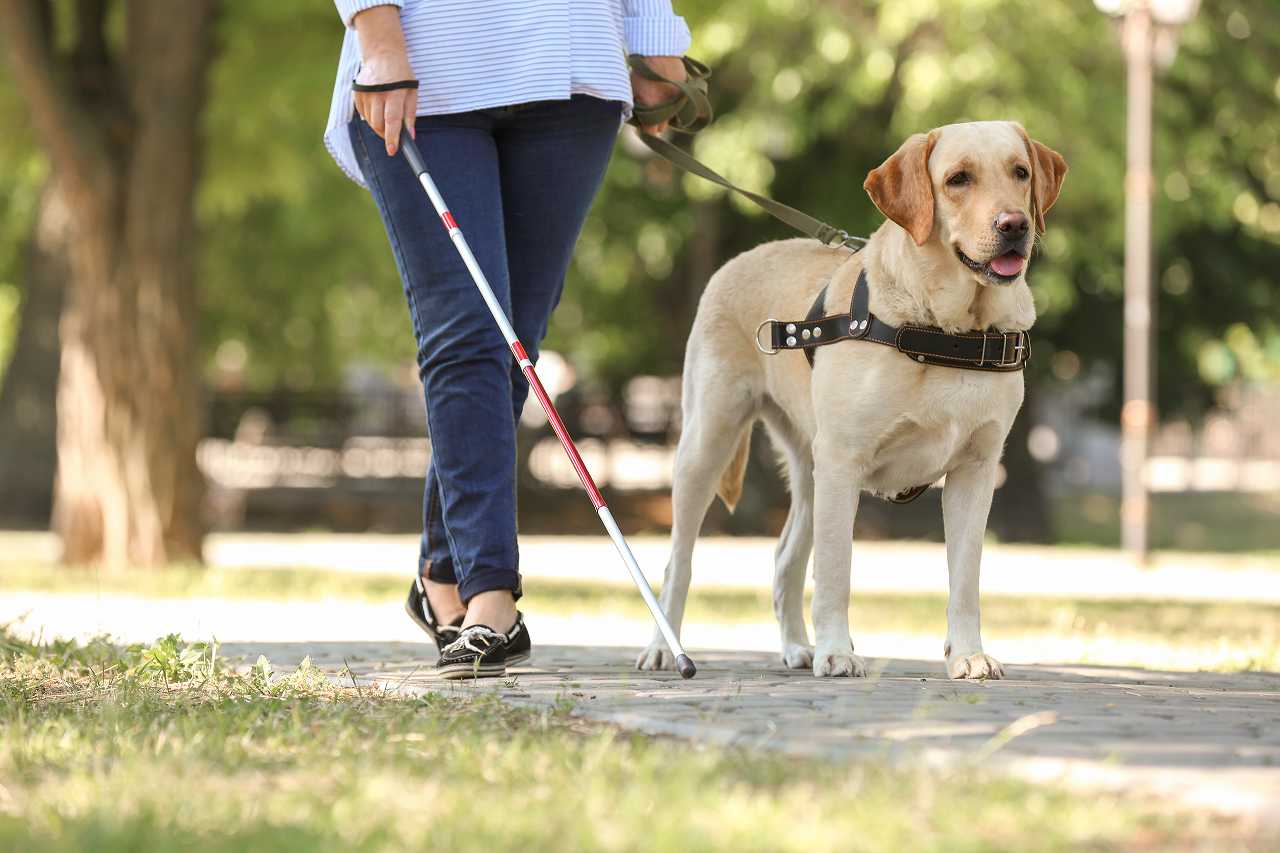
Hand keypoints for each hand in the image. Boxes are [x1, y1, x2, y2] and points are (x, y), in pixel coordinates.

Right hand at [351, 6, 415, 156]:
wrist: (383, 55)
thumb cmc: (401, 76)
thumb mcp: (412, 93)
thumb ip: (410, 115)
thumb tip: (411, 135)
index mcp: (395, 92)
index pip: (392, 120)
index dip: (392, 137)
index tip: (392, 150)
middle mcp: (378, 93)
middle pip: (378, 124)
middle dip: (386, 135)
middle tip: (393, 137)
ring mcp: (365, 93)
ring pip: (370, 121)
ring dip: (379, 127)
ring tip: (387, 120)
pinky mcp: (357, 93)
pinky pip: (363, 114)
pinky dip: (371, 117)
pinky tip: (378, 109)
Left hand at [630, 55, 686, 134]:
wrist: (659, 51)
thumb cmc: (642, 69)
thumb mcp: (633, 88)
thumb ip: (636, 106)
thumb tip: (634, 116)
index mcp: (652, 108)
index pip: (651, 131)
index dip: (646, 127)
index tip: (643, 121)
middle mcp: (668, 108)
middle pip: (663, 125)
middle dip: (656, 121)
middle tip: (651, 109)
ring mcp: (679, 101)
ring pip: (673, 116)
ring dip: (667, 112)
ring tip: (660, 99)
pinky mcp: (686, 92)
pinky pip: (681, 104)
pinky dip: (676, 101)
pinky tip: (669, 92)